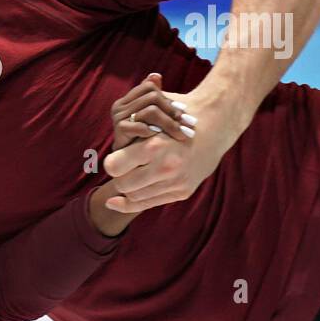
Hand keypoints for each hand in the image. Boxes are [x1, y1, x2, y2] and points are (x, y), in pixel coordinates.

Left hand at [103, 83, 249, 212]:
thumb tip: (103, 151)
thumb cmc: (176, 117)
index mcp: (154, 146)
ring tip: (129, 177)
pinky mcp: (182, 192)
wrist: (216, 124)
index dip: (112, 163)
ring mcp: (176, 182)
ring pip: (134, 196)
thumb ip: (127, 128)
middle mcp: (166, 167)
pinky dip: (132, 202)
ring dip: (128, 188)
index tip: (115, 159)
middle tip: (122, 169)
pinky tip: (117, 201)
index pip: (114, 166)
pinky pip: (148, 204)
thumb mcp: (151, 116)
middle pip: (122, 184)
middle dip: (119, 177)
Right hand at [110, 72, 196, 149]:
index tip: (184, 110)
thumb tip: (157, 75)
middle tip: (189, 124)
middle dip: (173, 112)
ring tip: (182, 134)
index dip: (168, 99)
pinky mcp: (119, 130)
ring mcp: (118, 117)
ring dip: (170, 123)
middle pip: (153, 97)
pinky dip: (154, 132)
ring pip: (151, 110)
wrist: (130, 162)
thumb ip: (155, 97)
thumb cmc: (144, 139)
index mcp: (127, 99)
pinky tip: (164, 139)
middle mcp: (119, 105)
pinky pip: (141, 126)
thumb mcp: (154, 116)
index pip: (150, 87)